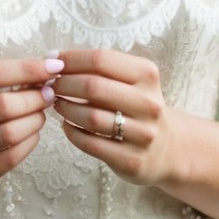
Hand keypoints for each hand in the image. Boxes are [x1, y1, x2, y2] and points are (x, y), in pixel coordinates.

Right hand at [0, 55, 62, 208]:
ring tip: (40, 115)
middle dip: (34, 97)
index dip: (26, 68)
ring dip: (35, 120)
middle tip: (49, 94)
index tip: (53, 66)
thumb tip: (46, 68)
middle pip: (3, 104)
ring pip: (11, 132)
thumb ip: (1, 82)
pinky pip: (14, 156)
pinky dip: (30, 141)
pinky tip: (33, 135)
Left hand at [53, 48, 174, 187]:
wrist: (167, 148)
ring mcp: (143, 134)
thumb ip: (99, 68)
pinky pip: (91, 144)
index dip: (71, 59)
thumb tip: (53, 57)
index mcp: (147, 74)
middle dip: (64, 84)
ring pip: (91, 117)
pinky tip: (67, 126)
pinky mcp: (132, 160)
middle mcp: (148, 103)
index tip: (52, 61)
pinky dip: (72, 133)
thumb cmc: (137, 106)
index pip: (101, 59)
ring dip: (66, 108)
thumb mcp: (131, 80)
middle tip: (51, 85)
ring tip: (57, 104)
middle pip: (94, 87)